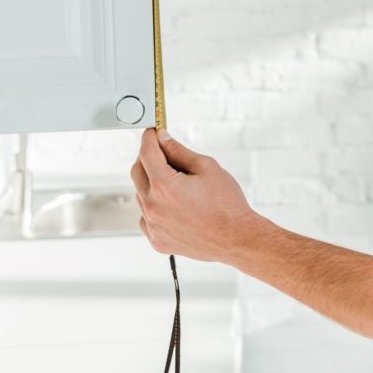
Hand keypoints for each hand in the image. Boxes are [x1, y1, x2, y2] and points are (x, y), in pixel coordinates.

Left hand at [131, 128, 256, 262]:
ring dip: (152, 183)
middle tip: (165, 153)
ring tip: (179, 185)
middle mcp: (153, 207)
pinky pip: (146, 217)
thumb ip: (179, 151)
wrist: (235, 238)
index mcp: (165, 186)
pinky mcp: (156, 239)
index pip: (146, 153)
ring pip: (141, 194)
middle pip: (137, 171)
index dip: (149, 138)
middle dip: (148, 158)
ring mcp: (153, 226)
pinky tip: (175, 206)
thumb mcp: (207, 167)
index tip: (152, 132)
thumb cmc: (226, 205)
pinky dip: (155, 207)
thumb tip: (163, 140)